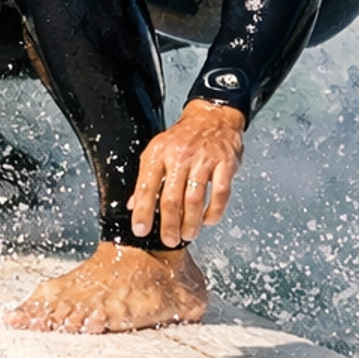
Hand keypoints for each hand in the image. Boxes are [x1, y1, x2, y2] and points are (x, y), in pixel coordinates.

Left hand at [129, 99, 245, 247]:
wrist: (212, 117)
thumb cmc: (182, 138)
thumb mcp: (157, 152)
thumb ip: (146, 179)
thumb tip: (133, 206)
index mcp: (159, 154)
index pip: (147, 187)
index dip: (143, 212)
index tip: (141, 231)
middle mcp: (180, 156)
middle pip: (172, 198)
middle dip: (169, 225)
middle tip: (168, 240)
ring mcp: (204, 159)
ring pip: (195, 199)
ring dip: (191, 223)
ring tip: (188, 235)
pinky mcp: (225, 163)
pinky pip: (219, 194)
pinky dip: (214, 212)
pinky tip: (208, 220)